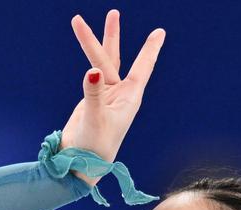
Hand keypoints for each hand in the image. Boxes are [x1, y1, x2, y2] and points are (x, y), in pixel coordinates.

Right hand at [60, 10, 165, 186]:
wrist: (80, 163)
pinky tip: (88, 51)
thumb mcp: (95, 119)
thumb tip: (92, 70)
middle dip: (110, 36)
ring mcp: (106, 96)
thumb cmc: (94, 147)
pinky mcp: (92, 99)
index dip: (150, 50)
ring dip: (94, 43)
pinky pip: (92, 74)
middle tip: (114, 13)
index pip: (142, 68)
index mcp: (129, 99)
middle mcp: (120, 95)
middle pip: (114, 59)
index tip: (160, 32)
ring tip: (80, 21)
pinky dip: (90, 60)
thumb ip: (93, 94)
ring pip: (101, 63)